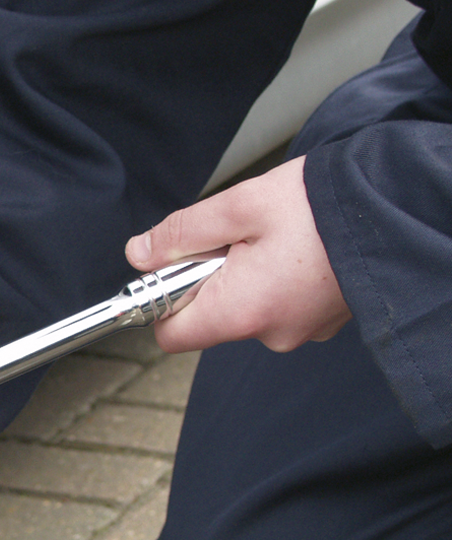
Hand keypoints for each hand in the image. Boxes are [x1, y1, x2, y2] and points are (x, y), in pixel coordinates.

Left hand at [125, 156, 350, 353]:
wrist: (398, 206)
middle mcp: (269, 334)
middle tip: (238, 236)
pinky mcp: (321, 321)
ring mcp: (300, 332)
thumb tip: (140, 254)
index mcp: (240, 312)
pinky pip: (280, 305)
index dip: (162, 302)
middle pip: (209, 318)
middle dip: (211, 277)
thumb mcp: (238, 206)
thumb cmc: (321, 204)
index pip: (171, 335)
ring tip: (276, 238)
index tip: (173, 269)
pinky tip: (298, 249)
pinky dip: (277, 280)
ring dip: (247, 275)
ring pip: (247, 309)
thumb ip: (180, 234)